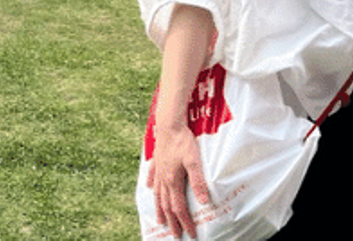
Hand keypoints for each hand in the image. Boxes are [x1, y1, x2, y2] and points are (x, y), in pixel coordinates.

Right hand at [146, 124, 209, 238]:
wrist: (169, 124)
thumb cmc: (183, 141)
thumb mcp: (194, 161)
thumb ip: (198, 182)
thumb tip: (203, 202)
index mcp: (173, 181)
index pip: (179, 207)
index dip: (185, 222)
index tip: (190, 234)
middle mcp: (163, 179)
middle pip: (166, 205)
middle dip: (172, 222)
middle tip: (175, 235)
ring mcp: (158, 170)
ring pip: (158, 194)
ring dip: (159, 209)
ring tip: (159, 221)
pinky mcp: (157, 160)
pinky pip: (152, 176)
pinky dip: (151, 185)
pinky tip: (150, 188)